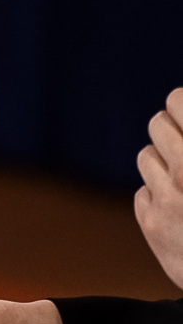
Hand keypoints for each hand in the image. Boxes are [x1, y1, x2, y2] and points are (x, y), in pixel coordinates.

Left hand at [138, 86, 182, 292]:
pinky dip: (158, 194)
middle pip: (158, 124)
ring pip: (147, 156)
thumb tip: (176, 103)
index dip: (181, 102)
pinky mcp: (152, 223)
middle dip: (172, 129)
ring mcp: (169, 199)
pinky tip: (181, 208)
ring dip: (163, 161)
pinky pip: (144, 191)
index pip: (178, 100)